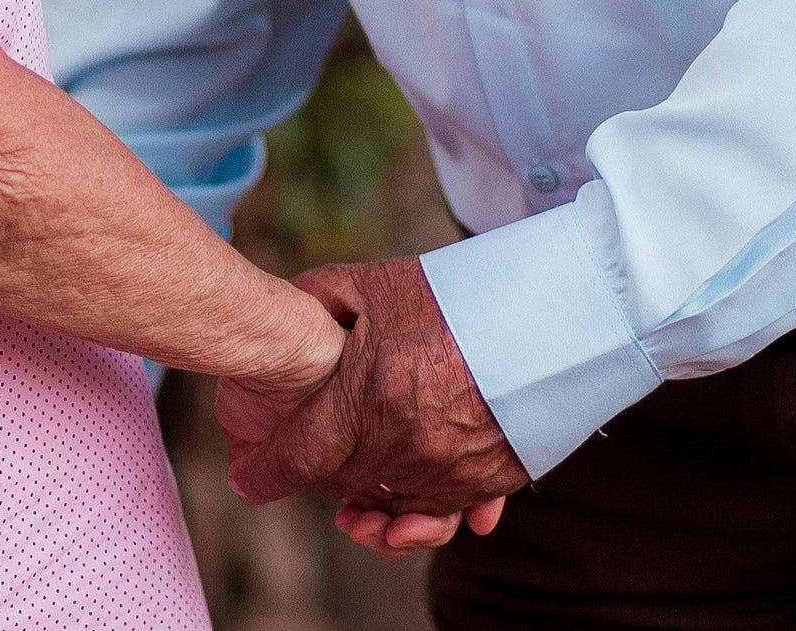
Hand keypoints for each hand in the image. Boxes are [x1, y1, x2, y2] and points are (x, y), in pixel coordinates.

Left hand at [214, 257, 525, 547]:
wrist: (550, 311)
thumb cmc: (455, 293)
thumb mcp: (377, 283)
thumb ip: (320, 297)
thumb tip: (282, 314)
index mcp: (369, 394)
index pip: (299, 456)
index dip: (264, 474)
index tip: (245, 481)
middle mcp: (404, 443)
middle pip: (342, 484)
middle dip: (318, 481)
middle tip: (304, 467)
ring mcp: (448, 468)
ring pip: (390, 506)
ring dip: (368, 504)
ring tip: (354, 500)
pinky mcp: (487, 480)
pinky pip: (442, 512)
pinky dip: (422, 510)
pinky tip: (409, 506)